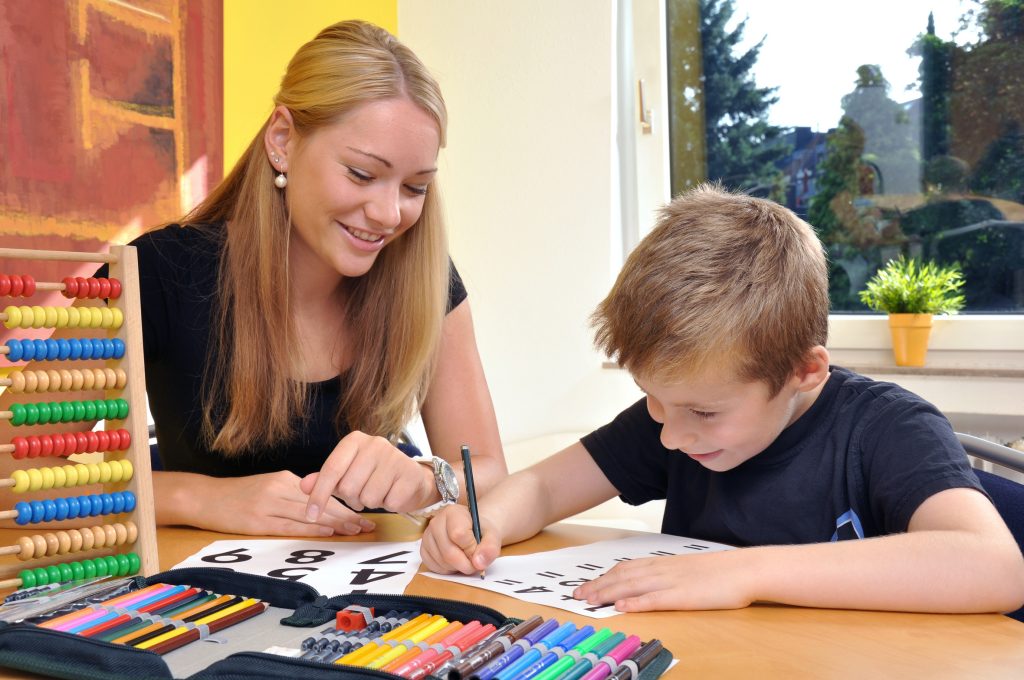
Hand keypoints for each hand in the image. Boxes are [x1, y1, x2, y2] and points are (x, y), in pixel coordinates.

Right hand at [189, 471, 374, 535]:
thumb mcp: (268, 487)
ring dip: (336, 522)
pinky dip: (310, 528)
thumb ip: (292, 495)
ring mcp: (269, 504)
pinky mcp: (257, 520)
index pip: (323, 493)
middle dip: (348, 514)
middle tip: (368, 524)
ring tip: (355, 530)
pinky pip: (289, 524)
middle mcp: (280, 488)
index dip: (345, 504)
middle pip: (322, 502)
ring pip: (310, 513)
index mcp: (285, 479)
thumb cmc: (238, 496)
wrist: (204, 497)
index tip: (363, 513)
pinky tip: (327, 531)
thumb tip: (320, 508)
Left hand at [300, 431, 434, 521]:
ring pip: (368, 498)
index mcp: (355, 441)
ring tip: (379, 492)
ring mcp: (395, 457)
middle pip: (348, 488)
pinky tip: (393, 493)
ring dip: (372, 503)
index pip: (331, 469)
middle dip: (353, 499)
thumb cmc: (374, 475)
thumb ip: (324, 480)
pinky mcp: (410, 474)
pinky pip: (389, 503)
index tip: (311, 515)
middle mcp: (375, 444)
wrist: (412, 477)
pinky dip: (389, 505)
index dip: (319, 495)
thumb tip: (304, 486)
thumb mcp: (347, 474)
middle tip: (363, 493)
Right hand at [420, 504, 501, 574]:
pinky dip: (447, 570)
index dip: (471, 548)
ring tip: (465, 559)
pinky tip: (454, 561)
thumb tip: (479, 563)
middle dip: (465, 563)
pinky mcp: (423, 550)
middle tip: (474, 562)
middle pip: (448, 552)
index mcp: (453, 512)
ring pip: (442, 562)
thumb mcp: (492, 535)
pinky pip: (434, 567)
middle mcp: (436, 522)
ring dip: (457, 567)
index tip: (478, 550)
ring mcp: (427, 537)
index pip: (458, 534)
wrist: (472, 531)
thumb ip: (490, 547)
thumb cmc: (480, 531)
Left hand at [572, 551, 755, 611]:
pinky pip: (654, 599)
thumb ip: (669, 574)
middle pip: (623, 577)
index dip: (604, 577)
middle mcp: (662, 570)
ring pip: (632, 587)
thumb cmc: (721, 572)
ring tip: (589, 600)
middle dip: (598, 586)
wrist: (745, 569)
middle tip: (577, 595)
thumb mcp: (689, 569)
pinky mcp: (683, 596)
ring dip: (607, 594)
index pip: (626, 569)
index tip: (587, 585)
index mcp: (664, 563)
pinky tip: (621, 607)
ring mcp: (671, 583)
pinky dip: (635, 602)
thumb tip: (650, 583)